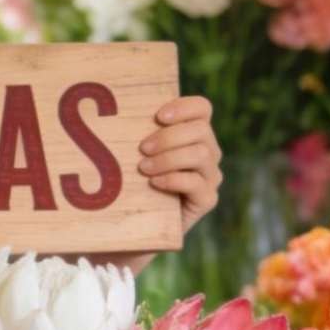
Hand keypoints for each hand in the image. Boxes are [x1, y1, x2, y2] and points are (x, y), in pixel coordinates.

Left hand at [137, 95, 222, 237]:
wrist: (140, 222)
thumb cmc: (135, 180)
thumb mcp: (137, 153)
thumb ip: (138, 133)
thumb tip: (119, 112)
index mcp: (194, 133)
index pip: (202, 108)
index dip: (183, 107)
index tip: (158, 117)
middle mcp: (208, 151)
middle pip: (201, 130)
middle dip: (169, 136)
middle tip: (142, 148)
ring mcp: (210, 176)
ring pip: (201, 154)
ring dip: (169, 158)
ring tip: (143, 168)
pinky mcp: (207, 199)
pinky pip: (197, 183)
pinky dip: (174, 179)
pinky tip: (153, 183)